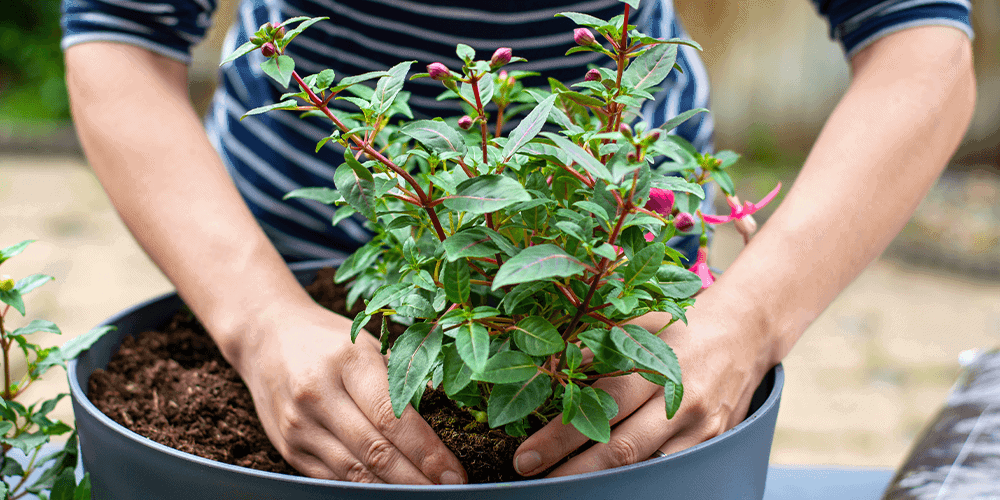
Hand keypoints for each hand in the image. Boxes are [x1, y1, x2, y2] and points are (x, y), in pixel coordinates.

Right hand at [234, 301, 466, 483]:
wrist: (265, 337)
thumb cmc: (330, 341)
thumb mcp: (368, 344)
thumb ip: (402, 378)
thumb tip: (447, 421)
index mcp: (348, 361)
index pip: (393, 417)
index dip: (427, 451)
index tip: (453, 472)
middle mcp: (318, 394)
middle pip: (375, 451)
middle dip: (417, 478)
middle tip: (448, 490)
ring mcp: (299, 424)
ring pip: (353, 473)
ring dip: (393, 490)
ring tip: (424, 495)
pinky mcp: (288, 447)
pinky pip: (332, 479)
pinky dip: (363, 489)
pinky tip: (388, 492)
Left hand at [511, 294, 770, 476]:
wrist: (746, 331)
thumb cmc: (680, 327)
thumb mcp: (639, 323)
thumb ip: (597, 348)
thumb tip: (551, 374)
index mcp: (657, 365)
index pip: (601, 405)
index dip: (561, 435)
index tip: (527, 455)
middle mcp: (681, 401)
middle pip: (621, 449)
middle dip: (573, 470)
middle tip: (534, 479)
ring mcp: (701, 428)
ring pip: (646, 467)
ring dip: (604, 481)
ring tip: (566, 486)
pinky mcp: (714, 444)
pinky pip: (670, 470)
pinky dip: (639, 479)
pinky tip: (609, 484)